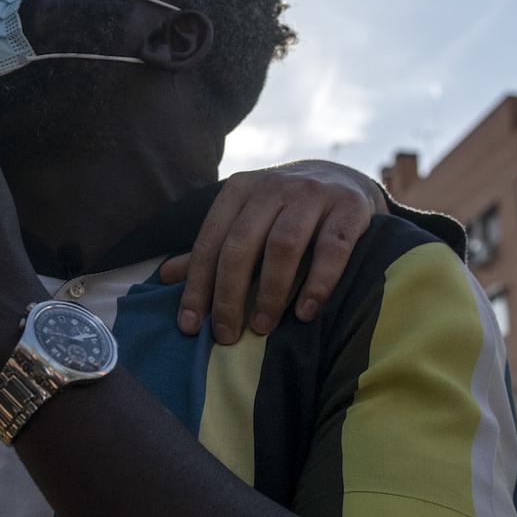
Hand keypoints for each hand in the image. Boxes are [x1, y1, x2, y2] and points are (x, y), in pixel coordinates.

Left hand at [160, 160, 387, 344]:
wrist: (347, 180)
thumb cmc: (286, 211)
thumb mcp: (247, 220)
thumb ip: (213, 248)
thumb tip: (165, 277)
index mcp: (240, 189)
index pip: (210, 241)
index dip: (197, 285)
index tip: (190, 326)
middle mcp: (274, 186)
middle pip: (242, 244)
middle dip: (229, 295)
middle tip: (226, 336)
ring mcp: (314, 193)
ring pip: (284, 245)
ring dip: (270, 292)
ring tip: (263, 328)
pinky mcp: (351, 207)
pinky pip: (333, 248)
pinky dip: (318, 283)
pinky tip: (306, 312)